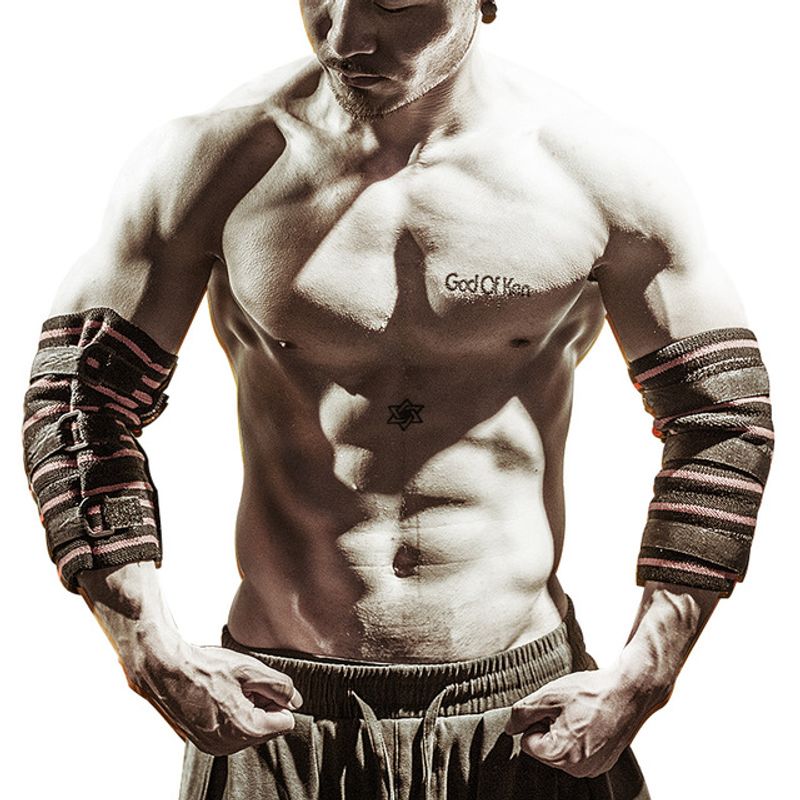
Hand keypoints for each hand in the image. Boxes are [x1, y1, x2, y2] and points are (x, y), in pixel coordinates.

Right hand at [125, 640, 302, 755]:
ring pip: (249, 730)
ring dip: (247, 709)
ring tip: (228, 690)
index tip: (261, 686)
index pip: (285, 722)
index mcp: (245, 729)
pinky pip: (231, 732)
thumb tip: (295, 700)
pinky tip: (218, 697)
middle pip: (267, 728)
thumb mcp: (250, 669)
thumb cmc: (205, 667)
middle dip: (262, 706)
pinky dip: (231, 715)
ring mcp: (214, 746)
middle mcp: (229, 745)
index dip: (278, 700)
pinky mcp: (203, 742)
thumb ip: (280, 687)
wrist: (166, 670)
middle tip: (243, 686)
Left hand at [504, 664, 667, 777]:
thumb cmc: (590, 692)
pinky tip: (589, 722)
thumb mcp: (548, 695)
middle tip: (567, 710)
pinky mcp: (602, 763)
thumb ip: (522, 713)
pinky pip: (576, 753)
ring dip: (563, 732)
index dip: (536, 721)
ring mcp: (592, 769)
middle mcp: (578, 770)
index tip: (554, 709)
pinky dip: (578, 737)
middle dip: (549, 728)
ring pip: (559, 751)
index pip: (527, 742)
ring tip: (579, 715)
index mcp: (561, 756)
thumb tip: (509, 728)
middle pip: (543, 749)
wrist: (628, 692)